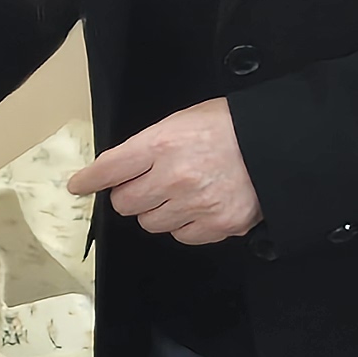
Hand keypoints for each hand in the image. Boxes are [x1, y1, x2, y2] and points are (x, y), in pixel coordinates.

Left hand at [70, 100, 261, 245]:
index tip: (79, 185)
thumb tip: (119, 168)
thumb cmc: (231, 126)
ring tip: (180, 193)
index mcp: (162, 143)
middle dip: (131, 194)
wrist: (278, 145)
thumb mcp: (184, 120)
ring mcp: (195, 205)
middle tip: (147, 184)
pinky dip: (185, 225)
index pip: (109, 168)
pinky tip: (199, 206)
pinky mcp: (217, 226)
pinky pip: (181, 236)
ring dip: (158, 211)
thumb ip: (149, 144)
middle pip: (125, 203)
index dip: (89, 180)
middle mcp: (174, 177)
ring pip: (151, 223)